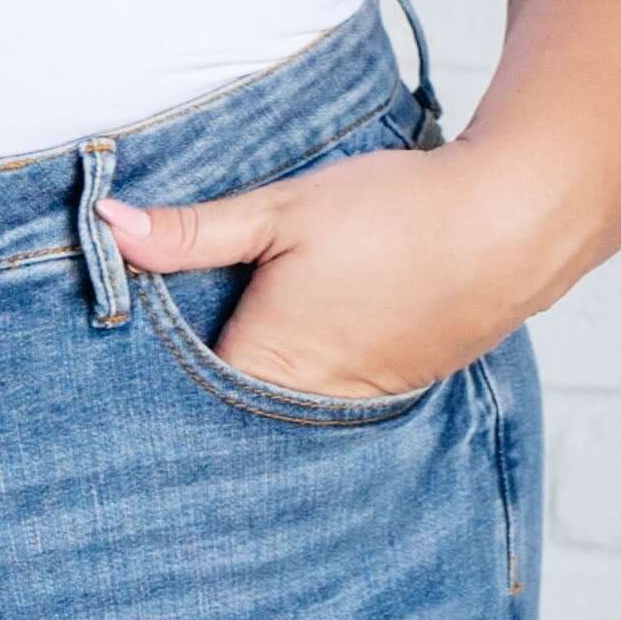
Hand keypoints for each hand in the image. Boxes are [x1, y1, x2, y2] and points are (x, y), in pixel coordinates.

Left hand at [105, 139, 540, 407]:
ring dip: (259, 384)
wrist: (512, 222)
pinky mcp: (395, 395)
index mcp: (266, 367)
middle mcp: (309, 406)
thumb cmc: (395, 212)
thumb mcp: (281, 209)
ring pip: (281, 407)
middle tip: (170, 352)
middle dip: (200, 386)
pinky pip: (329, 402)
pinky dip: (309, 380)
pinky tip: (309, 342)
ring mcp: (357, 407)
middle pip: (229, 410)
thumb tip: (107, 226)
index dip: (149, 372)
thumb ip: (191, 231)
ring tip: (239, 351)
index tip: (119, 351)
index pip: (178, 392)